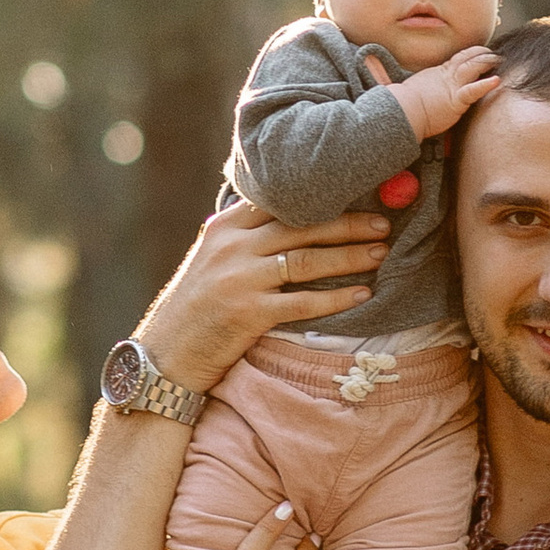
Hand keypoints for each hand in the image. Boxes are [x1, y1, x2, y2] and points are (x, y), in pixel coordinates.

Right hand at [137, 202, 387, 394]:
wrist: (165, 355)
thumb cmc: (194, 307)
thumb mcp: (211, 259)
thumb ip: (243, 235)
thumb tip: (286, 215)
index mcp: (224, 226)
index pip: (280, 200)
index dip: (322, 196)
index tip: (357, 193)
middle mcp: (232, 246)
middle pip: (302, 225)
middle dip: (348, 223)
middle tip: (384, 222)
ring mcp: (239, 279)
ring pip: (307, 260)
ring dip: (350, 257)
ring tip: (380, 253)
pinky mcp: (248, 313)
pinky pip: (303, 302)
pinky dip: (337, 297)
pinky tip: (362, 294)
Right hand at [389, 43, 500, 143]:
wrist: (399, 113)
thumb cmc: (398, 103)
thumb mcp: (396, 87)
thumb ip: (384, 73)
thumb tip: (365, 58)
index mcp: (434, 74)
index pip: (455, 60)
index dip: (468, 55)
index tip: (478, 51)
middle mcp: (445, 76)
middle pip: (466, 59)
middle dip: (481, 54)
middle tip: (493, 53)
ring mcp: (451, 87)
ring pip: (472, 69)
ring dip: (486, 63)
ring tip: (498, 59)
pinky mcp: (455, 100)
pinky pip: (473, 91)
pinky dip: (485, 85)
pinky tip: (496, 81)